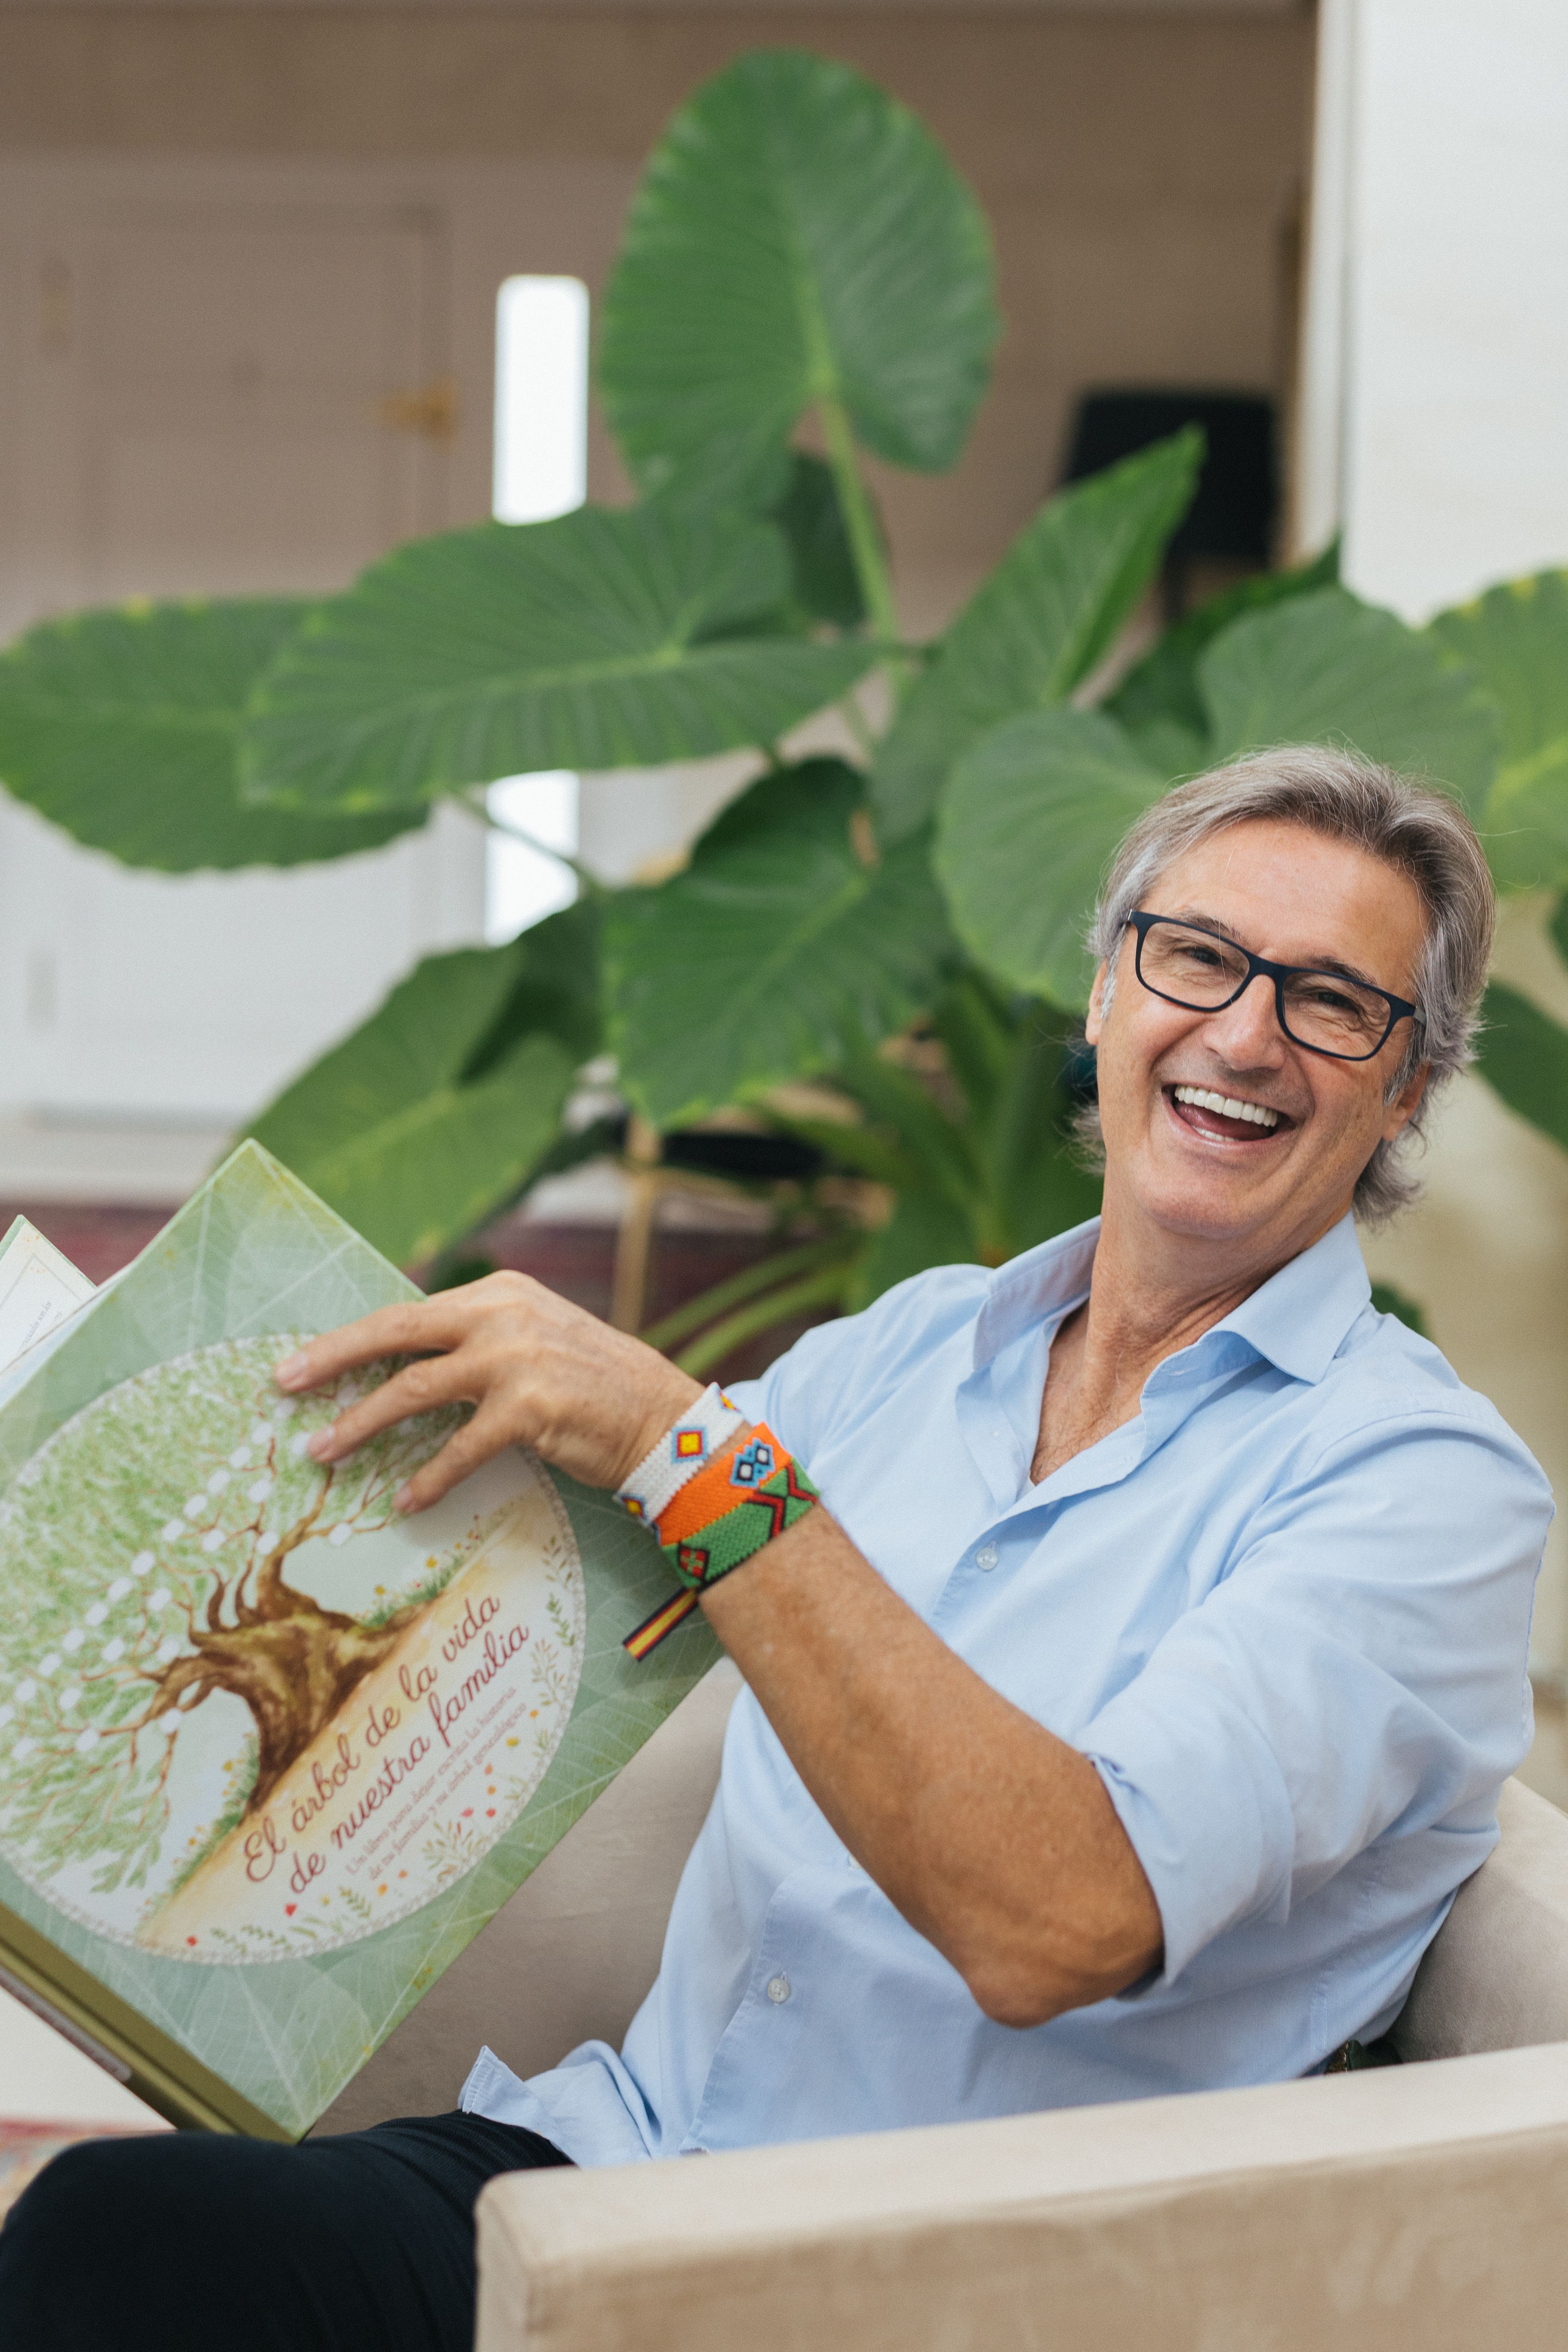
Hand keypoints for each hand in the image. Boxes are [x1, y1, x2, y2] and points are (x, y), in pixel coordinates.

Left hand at [273, 1272, 702, 1512]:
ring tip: (323, 1451)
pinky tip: (406, 1500)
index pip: (407, 1313)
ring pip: (414, 1389)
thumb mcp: (532, 1338)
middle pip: (395, 1332)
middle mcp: (501, 1314)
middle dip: (332, 1359)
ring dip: (362, 1424)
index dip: (351, 1339)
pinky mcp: (530, 1407)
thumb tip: (403, 1366)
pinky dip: (429, 1477)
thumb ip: (475, 1341)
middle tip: (284, 1383)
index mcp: (497, 1291)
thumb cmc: (591, 1385)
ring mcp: (515, 1358)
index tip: (304, 1360)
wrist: (662, 1417)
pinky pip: (459, 1447)